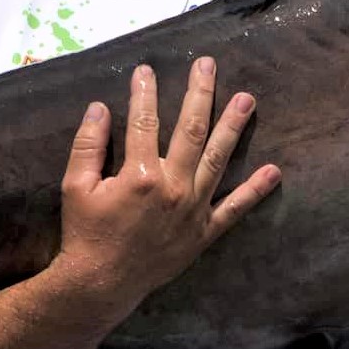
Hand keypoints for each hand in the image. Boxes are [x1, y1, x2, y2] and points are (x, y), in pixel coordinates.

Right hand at [53, 58, 280, 305]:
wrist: (101, 284)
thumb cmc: (86, 233)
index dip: (144, 92)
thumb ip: (88, 145)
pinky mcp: (204, 232)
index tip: (146, 70)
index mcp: (140, 173)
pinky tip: (274, 171)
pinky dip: (255, 190)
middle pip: (190, 129)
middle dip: (200, 93)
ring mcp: (193, 209)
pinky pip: (234, 209)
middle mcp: (173, 186)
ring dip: (233, 127)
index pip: (144, 120)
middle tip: (209, 65)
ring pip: (218, 159)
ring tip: (247, 99)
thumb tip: (99, 107)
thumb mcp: (74, 186)